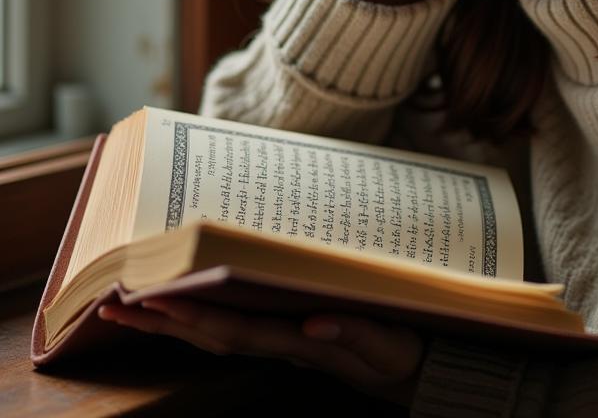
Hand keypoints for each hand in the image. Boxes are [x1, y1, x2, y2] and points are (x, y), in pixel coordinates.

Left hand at [97, 297, 424, 406]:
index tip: (154, 300)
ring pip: (216, 333)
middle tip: (112, 303)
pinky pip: (234, 327)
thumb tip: (315, 321)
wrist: (411, 372)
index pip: (236, 330)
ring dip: (172, 321)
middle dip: (163, 321)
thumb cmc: (400, 352)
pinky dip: (202, 318)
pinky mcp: (289, 334)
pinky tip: (182, 305)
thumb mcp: (387, 345)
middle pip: (212, 335)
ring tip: (129, 305)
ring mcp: (282, 340)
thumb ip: (354, 333)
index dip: (194, 317)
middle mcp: (282, 342)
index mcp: (300, 341)